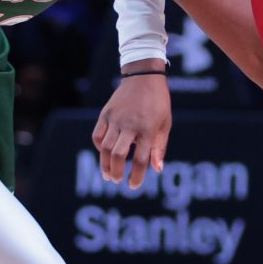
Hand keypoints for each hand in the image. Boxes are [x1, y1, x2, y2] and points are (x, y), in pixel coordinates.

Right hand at [93, 71, 171, 188]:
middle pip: (117, 155)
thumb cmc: (158, 102)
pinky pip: (97, 135)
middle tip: (117, 180)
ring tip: (108, 175)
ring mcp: (116, 119)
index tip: (133, 186)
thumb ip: (159, 147)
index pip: (140, 159)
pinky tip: (103, 153)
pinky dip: (98, 147)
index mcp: (147, 129)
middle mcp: (130, 125)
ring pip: (104, 147)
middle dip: (116, 172)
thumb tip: (157, 170)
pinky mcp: (106, 114)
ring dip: (104, 164)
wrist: (144, 77)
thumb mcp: (165, 124)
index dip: (136, 176)